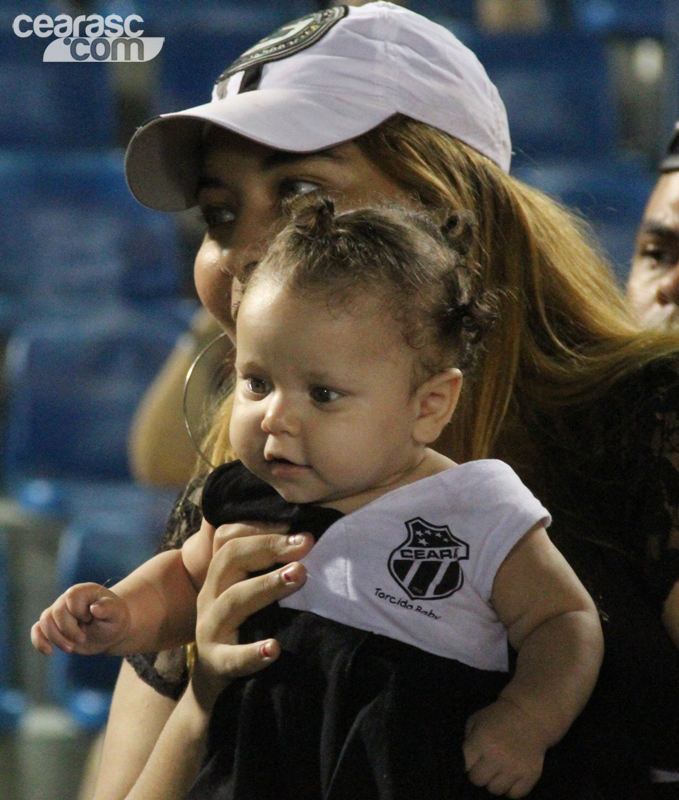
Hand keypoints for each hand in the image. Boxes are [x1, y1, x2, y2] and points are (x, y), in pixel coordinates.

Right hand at [31, 583, 130, 655]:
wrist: (110, 631)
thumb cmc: (114, 619)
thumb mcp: (117, 613)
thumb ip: (108, 608)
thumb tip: (95, 608)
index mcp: (83, 591)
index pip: (71, 597)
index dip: (78, 612)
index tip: (91, 619)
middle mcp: (67, 599)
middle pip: (56, 612)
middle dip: (68, 630)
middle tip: (83, 638)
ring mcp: (58, 613)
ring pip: (44, 622)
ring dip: (56, 638)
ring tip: (72, 648)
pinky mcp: (53, 627)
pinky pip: (37, 630)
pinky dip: (39, 641)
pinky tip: (49, 652)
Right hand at [189, 522, 313, 709]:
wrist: (215, 682)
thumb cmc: (243, 626)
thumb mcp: (247, 590)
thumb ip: (267, 566)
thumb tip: (309, 538)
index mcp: (219, 575)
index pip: (228, 538)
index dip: (260, 528)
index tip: (296, 526)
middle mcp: (210, 595)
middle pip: (229, 559)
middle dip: (269, 547)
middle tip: (306, 544)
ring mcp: (209, 628)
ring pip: (233, 600)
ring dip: (267, 585)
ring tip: (298, 576)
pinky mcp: (215, 663)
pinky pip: (231, 657)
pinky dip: (252, 653)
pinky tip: (274, 648)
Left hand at [463, 698, 545, 797]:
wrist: (528, 714)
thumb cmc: (498, 717)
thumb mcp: (476, 720)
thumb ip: (467, 740)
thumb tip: (465, 764)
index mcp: (481, 741)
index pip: (466, 767)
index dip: (469, 764)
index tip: (474, 760)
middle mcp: (497, 756)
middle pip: (478, 780)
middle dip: (480, 774)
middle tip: (486, 766)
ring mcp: (514, 767)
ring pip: (495, 790)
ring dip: (495, 782)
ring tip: (499, 770)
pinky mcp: (530, 775)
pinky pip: (514, 795)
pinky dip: (511, 788)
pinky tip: (511, 777)